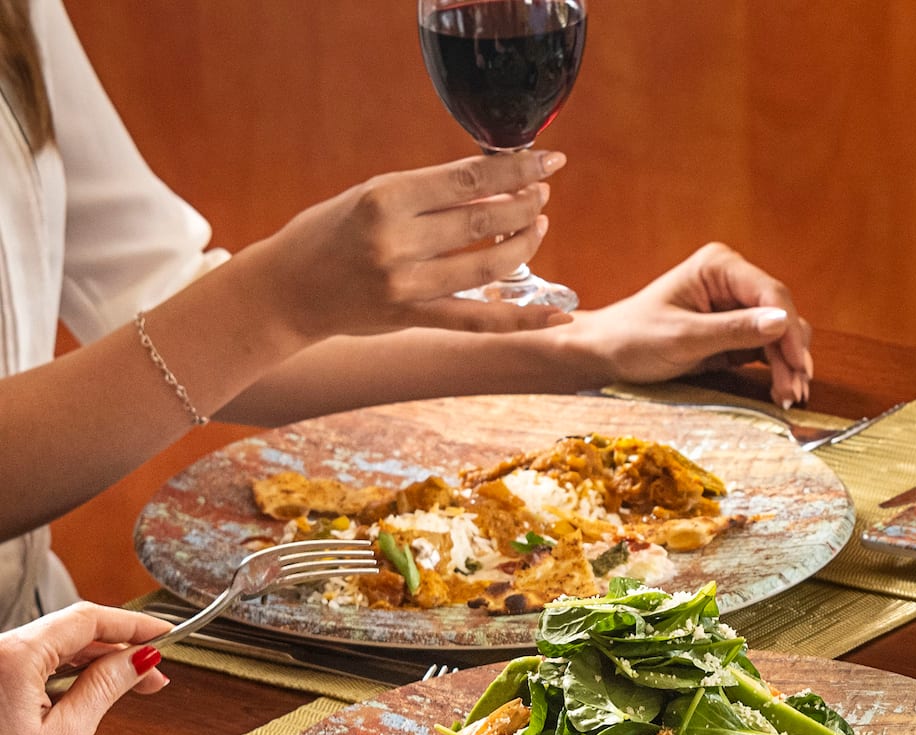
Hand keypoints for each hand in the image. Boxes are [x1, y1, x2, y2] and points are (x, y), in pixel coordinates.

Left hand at [0, 604, 171, 734]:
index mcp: (10, 658)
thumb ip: (106, 685)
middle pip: (67, 641)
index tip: (162, 634)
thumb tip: (138, 657)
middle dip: (112, 663)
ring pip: (49, 667)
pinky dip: (55, 708)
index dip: (132, 626)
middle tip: (150, 679)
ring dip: (83, 695)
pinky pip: (27, 686)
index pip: (84, 621)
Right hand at [230, 151, 572, 341]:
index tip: (548, 161)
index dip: (517, 170)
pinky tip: (559, 316)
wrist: (284, 290)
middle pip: (484, 223)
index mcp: (385, 199)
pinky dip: (523, 318)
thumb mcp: (373, 196)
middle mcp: (395, 243)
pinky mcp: (412, 319)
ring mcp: (405, 286)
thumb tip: (498, 189)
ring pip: (489, 268)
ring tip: (536, 225)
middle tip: (542, 193)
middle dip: (524, 205)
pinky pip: (479, 321)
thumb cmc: (331, 232)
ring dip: (524, 245)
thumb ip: (431, 194)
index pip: (468, 181)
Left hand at [565, 243, 814, 406]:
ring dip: (788, 365)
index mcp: (719, 267)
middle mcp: (733, 282)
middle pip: (781, 314)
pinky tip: (779, 392)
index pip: (769, 294)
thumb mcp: (684, 337)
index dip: (789, 329)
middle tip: (795, 391)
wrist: (606, 354)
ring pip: (780, 334)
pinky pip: (767, 349)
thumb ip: (734, 330)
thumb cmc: (633, 337)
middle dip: (791, 353)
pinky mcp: (735, 332)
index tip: (798, 364)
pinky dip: (776, 370)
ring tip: (788, 397)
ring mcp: (736, 307)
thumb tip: (782, 322)